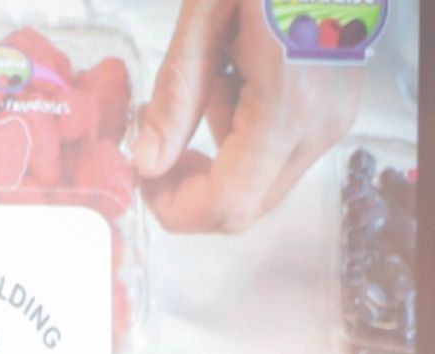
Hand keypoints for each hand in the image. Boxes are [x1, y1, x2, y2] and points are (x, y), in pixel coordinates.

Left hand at [134, 0, 362, 232]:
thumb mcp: (206, 19)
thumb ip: (177, 97)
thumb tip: (147, 165)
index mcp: (288, 109)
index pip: (227, 206)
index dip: (173, 208)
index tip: (144, 176)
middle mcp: (320, 128)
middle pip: (244, 209)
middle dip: (190, 189)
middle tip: (158, 143)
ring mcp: (333, 121)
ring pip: (260, 184)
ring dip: (217, 155)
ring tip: (210, 82)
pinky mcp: (334, 110)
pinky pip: (278, 152)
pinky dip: (243, 134)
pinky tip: (235, 80)